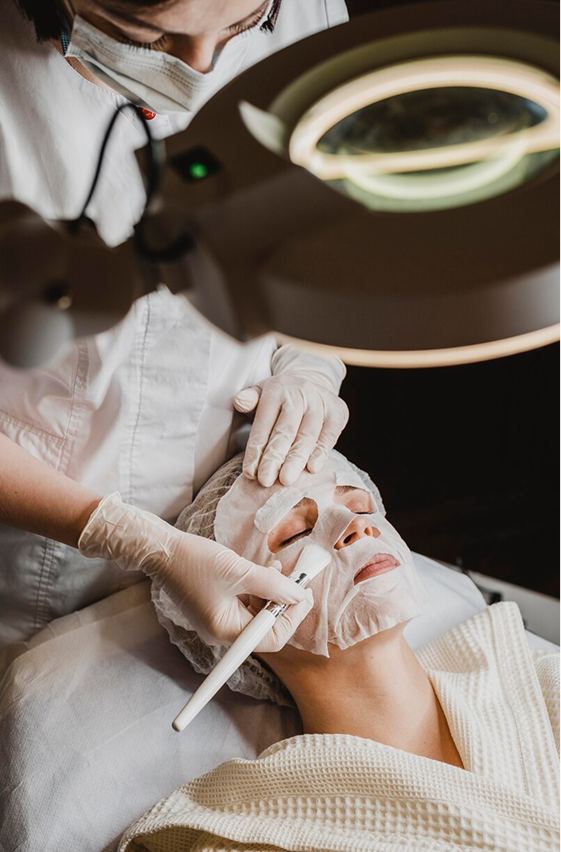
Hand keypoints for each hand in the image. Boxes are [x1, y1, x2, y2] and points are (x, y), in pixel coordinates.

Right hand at [78, 492, 312, 650]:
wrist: (161, 550)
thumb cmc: (195, 561)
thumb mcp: (240, 571)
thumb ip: (273, 585)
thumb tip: (299, 595)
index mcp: (226, 631)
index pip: (272, 637)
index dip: (294, 616)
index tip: (306, 593)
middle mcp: (222, 632)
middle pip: (265, 627)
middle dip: (283, 603)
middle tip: (298, 579)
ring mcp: (218, 620)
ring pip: (257, 613)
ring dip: (271, 593)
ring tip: (278, 569)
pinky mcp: (215, 606)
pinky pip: (245, 604)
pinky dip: (257, 590)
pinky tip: (263, 572)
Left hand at [235, 373, 348, 487]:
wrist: (312, 382)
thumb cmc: (280, 398)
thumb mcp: (260, 393)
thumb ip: (248, 399)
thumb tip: (240, 401)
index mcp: (276, 389)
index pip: (263, 424)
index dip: (256, 450)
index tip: (250, 473)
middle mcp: (299, 393)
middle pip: (285, 431)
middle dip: (274, 458)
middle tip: (266, 481)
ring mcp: (320, 402)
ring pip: (307, 435)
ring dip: (296, 460)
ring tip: (286, 480)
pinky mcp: (337, 412)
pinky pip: (329, 435)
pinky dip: (321, 453)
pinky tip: (312, 469)